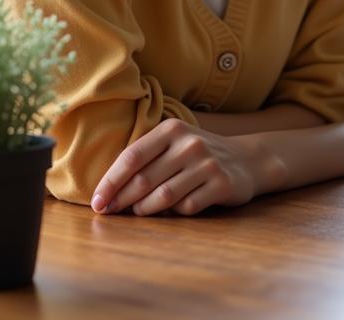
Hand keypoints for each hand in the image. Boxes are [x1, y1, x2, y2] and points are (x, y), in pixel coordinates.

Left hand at [91, 118, 256, 216]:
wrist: (247, 159)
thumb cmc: (197, 155)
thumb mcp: (174, 145)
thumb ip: (145, 160)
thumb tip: (107, 192)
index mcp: (173, 129)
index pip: (132, 156)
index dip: (110, 182)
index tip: (97, 203)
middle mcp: (190, 143)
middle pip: (144, 180)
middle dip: (121, 201)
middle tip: (111, 213)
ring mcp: (208, 163)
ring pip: (162, 197)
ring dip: (145, 210)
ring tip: (141, 211)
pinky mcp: (222, 184)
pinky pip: (187, 207)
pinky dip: (175, 212)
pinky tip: (177, 207)